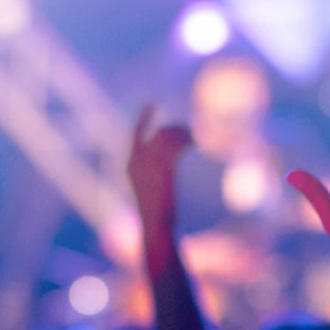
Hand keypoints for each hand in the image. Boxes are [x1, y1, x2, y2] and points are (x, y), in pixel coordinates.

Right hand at [129, 105, 191, 221]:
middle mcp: (137, 160)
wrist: (156, 226)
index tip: (151, 104)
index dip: (144, 117)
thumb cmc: (158, 217)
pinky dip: (189, 141)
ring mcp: (150, 162)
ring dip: (185, 134)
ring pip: (169, 136)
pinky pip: (178, 145)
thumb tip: (170, 173)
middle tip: (188, 130)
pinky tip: (198, 143)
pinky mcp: (164, 166)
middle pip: (158, 132)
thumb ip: (156, 179)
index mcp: (130, 165)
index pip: (135, 133)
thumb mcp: (152, 195)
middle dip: (174, 129)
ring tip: (196, 139)